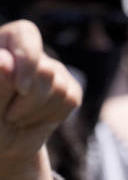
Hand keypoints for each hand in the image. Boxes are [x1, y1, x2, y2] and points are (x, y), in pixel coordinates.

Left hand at [0, 20, 80, 173]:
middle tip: (7, 115)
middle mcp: (28, 54)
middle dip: (28, 100)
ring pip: (59, 86)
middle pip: (45, 69)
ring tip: (16, 117)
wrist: (3, 145)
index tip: (21, 88)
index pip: (24, 33)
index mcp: (1, 47)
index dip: (28, 57)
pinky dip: (50, 116)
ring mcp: (51, 69)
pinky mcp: (69, 88)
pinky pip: (70, 99)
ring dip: (35, 111)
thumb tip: (4, 60)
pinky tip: (34, 119)